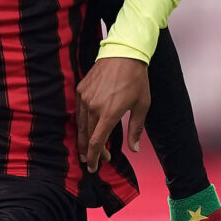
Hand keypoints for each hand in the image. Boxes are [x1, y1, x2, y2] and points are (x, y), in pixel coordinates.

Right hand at [75, 56, 148, 170]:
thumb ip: (136, 129)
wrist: (124, 52)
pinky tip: (87, 129)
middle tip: (94, 162)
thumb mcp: (142, 105)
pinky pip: (78, 111)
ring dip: (84, 139)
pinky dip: (82, 123)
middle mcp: (93, 107)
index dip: (94, 158)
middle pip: (86, 137)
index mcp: (109, 113)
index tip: (94, 167)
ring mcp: (85, 97)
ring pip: (80, 125)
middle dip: (90, 152)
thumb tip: (134, 149)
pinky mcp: (81, 89)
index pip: (96, 142)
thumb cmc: (136, 79)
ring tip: (88, 149)